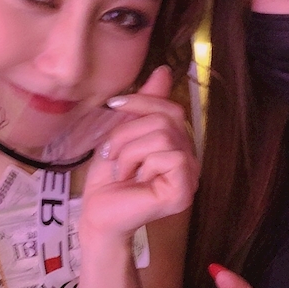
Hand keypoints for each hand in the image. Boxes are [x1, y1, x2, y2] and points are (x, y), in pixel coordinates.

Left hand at [80, 65, 198, 240]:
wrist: (98, 216)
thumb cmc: (108, 180)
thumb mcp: (123, 134)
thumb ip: (144, 106)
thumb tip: (164, 71)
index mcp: (177, 146)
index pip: (171, 108)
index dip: (142, 100)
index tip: (113, 106)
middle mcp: (189, 160)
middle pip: (166, 119)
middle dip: (128, 133)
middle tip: (112, 156)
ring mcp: (190, 177)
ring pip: (163, 136)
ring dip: (130, 151)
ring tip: (122, 171)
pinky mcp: (184, 191)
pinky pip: (169, 157)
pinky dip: (142, 165)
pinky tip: (135, 182)